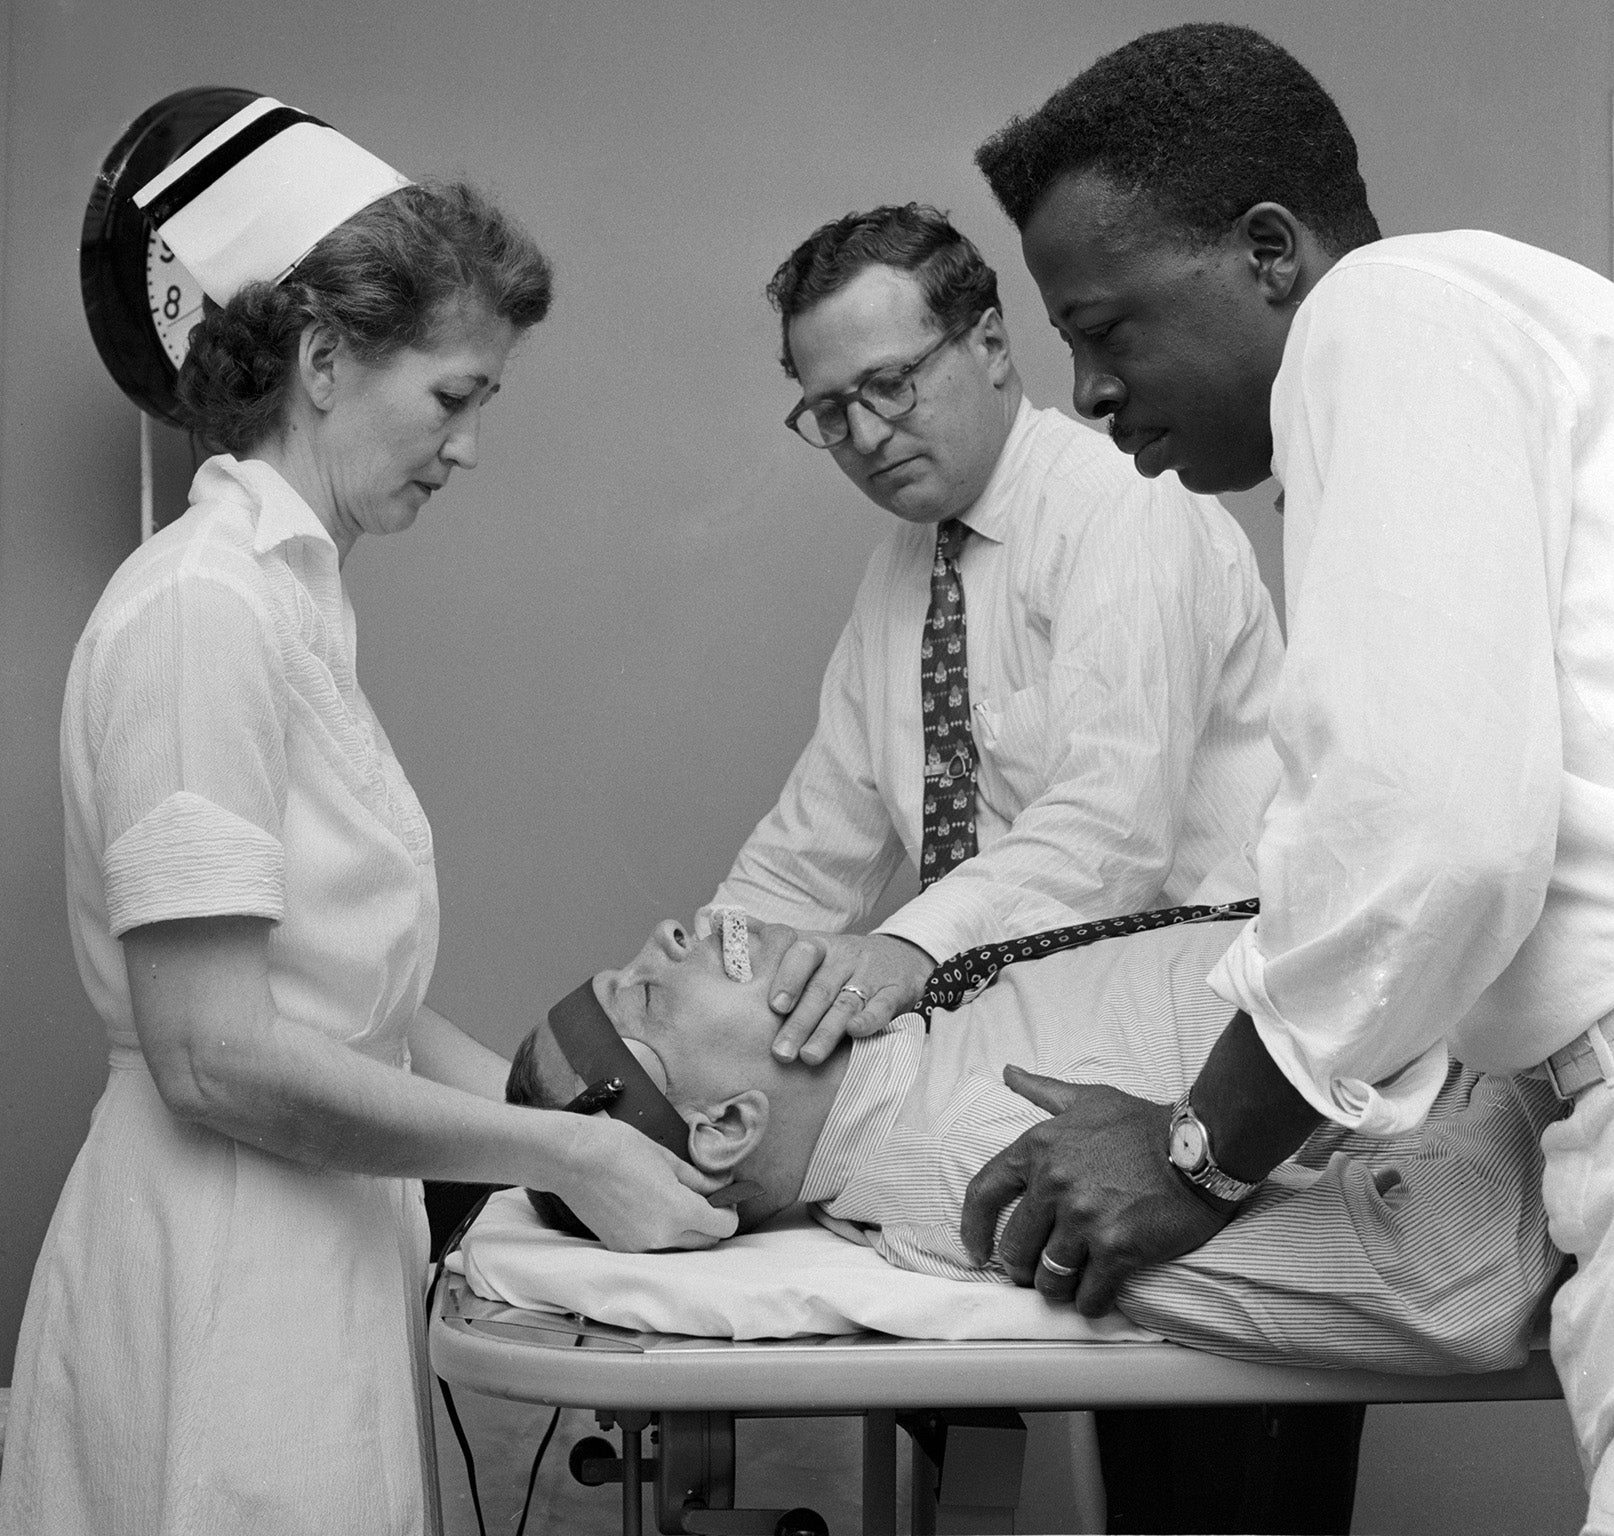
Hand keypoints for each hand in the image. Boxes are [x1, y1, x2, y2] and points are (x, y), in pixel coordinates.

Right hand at [559, 1115, 739, 1251]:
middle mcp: (660, 1238)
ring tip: (677, 1203)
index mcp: (677, 1212)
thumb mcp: (666, 1158)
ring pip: (679, 1248)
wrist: (571, 1159)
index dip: (729, 1211)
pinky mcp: (620, 1248)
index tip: (726, 1198)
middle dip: (711, 1223)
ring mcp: (638, 1247)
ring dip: (687, 1231)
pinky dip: (661, 1234)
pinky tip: (652, 1210)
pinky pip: (653, 1248)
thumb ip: (697, 1180)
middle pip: (704, 1242)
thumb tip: (718, 1188)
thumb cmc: (618, 1148)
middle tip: (707, 1200)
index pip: (722, 1227)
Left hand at [765, 931, 933, 1065]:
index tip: (774, 1006)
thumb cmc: (838, 961)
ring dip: (827, 1031)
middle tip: (781, 1052)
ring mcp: (870, 975)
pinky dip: (869, 1020)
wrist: (898, 957)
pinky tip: (855, 1032)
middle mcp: (844, 958)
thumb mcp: (807, 944)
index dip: (788, 979)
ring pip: (846, 1003)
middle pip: (820, 990)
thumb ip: (768, 939)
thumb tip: (719, 922)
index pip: (802, 956)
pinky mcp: (894, 992)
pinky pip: (881, 1006)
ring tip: (809, 1057)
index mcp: (819, 946)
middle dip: (800, 1022)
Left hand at [959, 1068, 1231, 1315]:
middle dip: (1023, 1265)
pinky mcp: (1117, 1250)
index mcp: (1038, 1149)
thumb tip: (1009, 1072)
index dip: (973, 1229)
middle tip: (1038, 1270)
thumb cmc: (1143, 1124)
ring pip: (1049, 1277)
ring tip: (1069, 1284)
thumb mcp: (1088, 1099)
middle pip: (1016, 1247)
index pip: (984, 1193)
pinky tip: (1096, 1297)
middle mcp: (1054, 1185)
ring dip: (1056, 1287)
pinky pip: (1089, 1295)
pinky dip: (1089, 1303)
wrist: (1200, 1148)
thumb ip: (1043, 1091)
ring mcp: (1084, 1219)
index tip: (976, 1251)